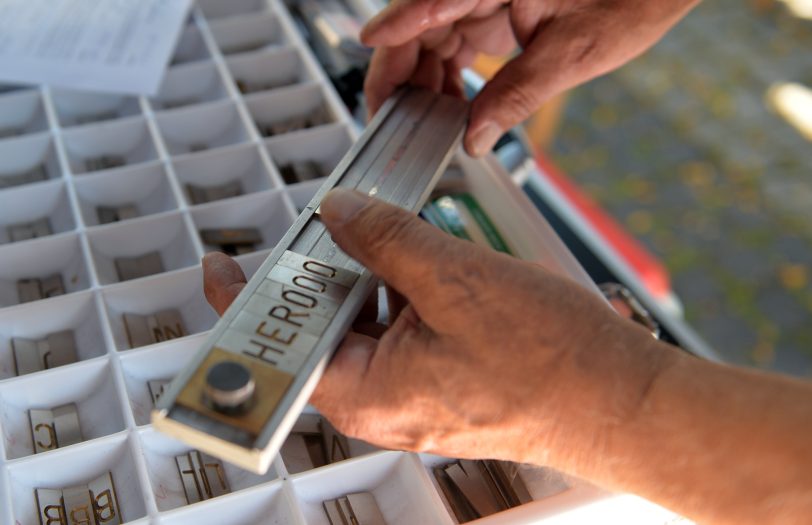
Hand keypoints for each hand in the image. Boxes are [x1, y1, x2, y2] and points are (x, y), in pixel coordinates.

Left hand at [203, 189, 666, 468]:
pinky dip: (402, 292)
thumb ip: (385, 240)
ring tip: (385, 237)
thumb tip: (340, 214)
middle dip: (322, 274)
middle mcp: (385, 403)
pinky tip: (421, 262)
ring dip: (369, 278)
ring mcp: (417, 394)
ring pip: (367, 327)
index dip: (244, 304)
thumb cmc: (550, 361)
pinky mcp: (447, 381)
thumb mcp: (453, 278)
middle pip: (325, 331)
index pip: (283, 348)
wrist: (621, 398)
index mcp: (369, 394)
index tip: (221, 269)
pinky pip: (404, 332)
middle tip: (327, 227)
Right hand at [361, 0, 699, 155]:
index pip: (432, 2)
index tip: (370, 56)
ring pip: (430, 35)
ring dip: (421, 78)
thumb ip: (517, 93)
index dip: (396, 31)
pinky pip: (453, 41)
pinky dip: (445, 74)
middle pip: (420, 24)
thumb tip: (475, 137)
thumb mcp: (573, 52)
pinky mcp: (494, 10)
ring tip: (422, 120)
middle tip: (390, 117)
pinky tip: (446, 103)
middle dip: (400, 71)